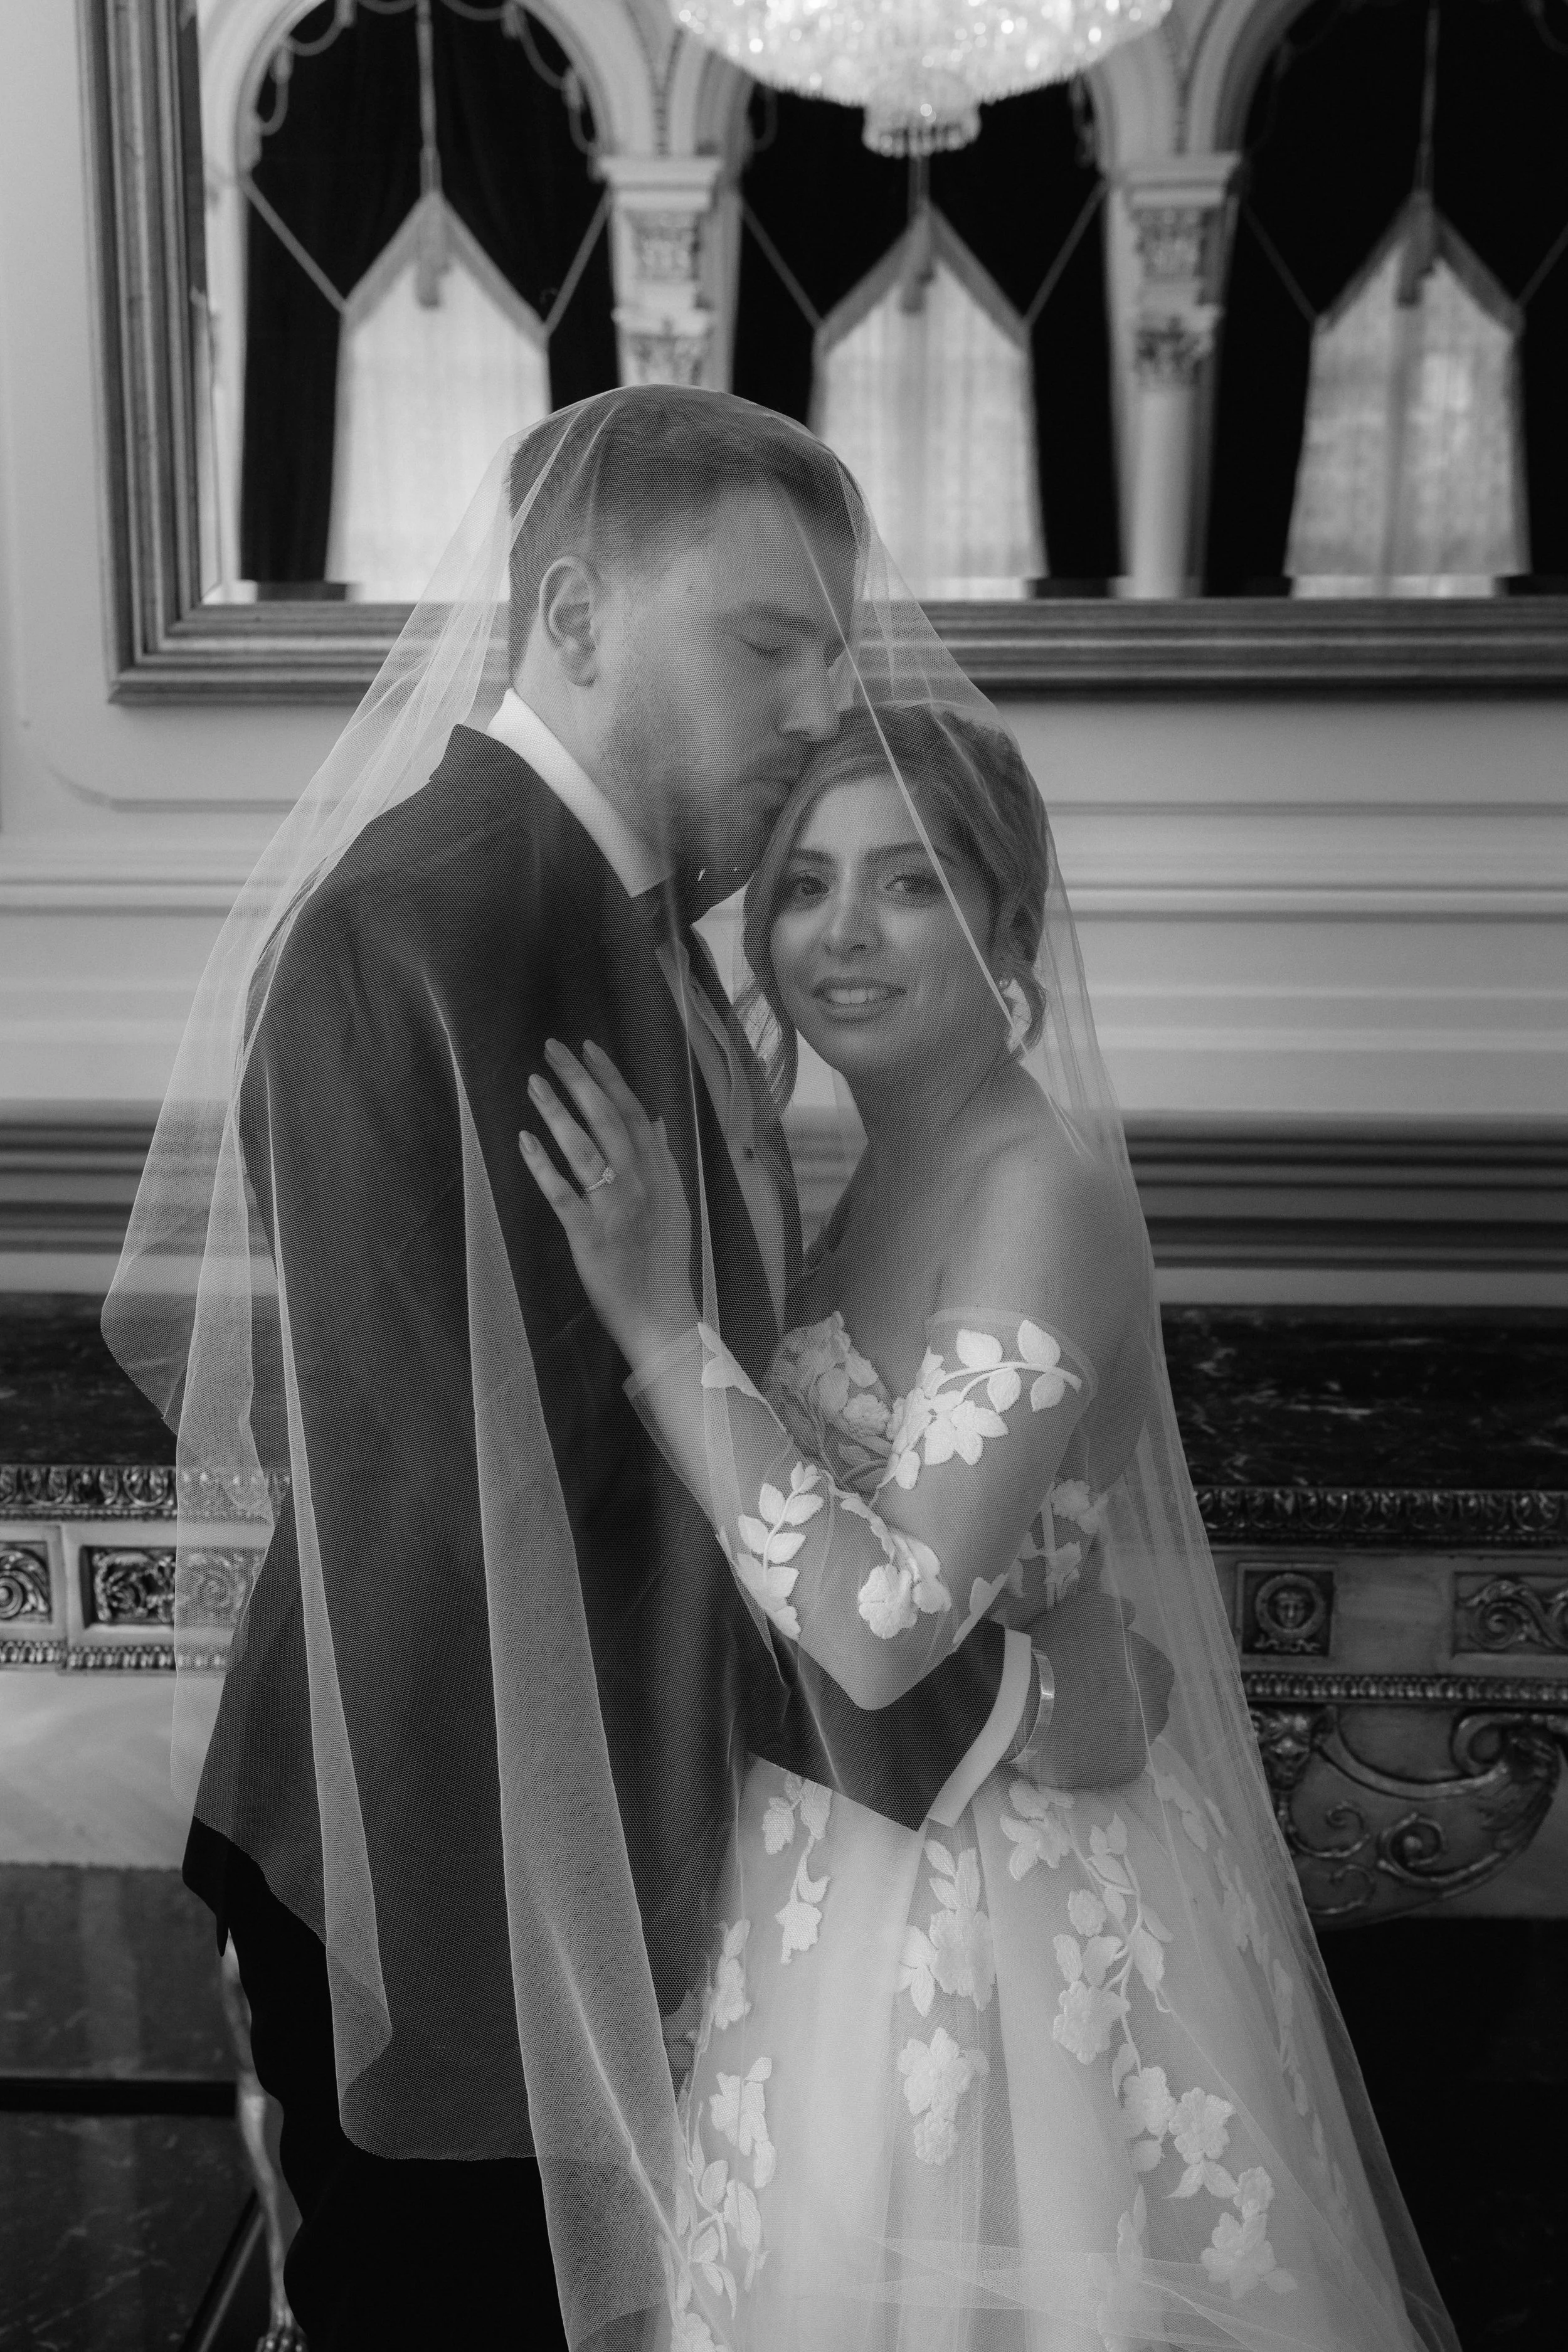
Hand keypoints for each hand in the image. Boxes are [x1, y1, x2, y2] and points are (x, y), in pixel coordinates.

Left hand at [519, 1040, 696, 1369]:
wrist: (663, 1316)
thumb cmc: (665, 1261)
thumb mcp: (676, 1205)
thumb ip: (664, 1161)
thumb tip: (654, 1120)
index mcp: (660, 1176)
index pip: (634, 1114)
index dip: (610, 1078)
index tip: (589, 1048)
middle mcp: (639, 1186)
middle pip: (607, 1120)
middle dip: (578, 1080)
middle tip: (553, 1049)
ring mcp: (613, 1209)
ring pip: (583, 1149)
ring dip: (557, 1112)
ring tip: (535, 1082)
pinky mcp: (588, 1235)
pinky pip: (562, 1193)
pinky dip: (542, 1165)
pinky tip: (524, 1139)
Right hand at [1015, 1590, 1173, 1789]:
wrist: (1027, 1700)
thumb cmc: (1062, 1648)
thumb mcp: (1091, 1607)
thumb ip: (1118, 1610)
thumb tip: (1130, 1614)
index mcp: (1158, 1670)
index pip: (1148, 1664)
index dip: (1122, 1661)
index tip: (1093, 1661)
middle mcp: (1159, 1711)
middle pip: (1144, 1701)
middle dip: (1123, 1695)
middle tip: (1082, 1689)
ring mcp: (1141, 1745)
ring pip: (1129, 1733)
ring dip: (1110, 1725)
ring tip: (1072, 1716)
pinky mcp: (1119, 1774)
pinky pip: (1112, 1760)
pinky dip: (1096, 1752)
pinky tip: (1069, 1741)